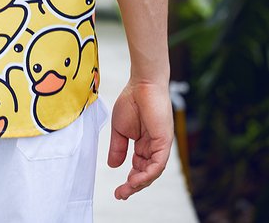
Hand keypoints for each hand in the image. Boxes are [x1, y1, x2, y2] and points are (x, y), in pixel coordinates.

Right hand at [107, 80, 173, 199]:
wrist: (142, 83)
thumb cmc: (131, 100)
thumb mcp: (119, 129)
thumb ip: (118, 147)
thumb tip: (113, 166)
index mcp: (144, 144)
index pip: (139, 167)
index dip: (130, 180)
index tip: (118, 190)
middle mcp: (154, 147)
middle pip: (146, 173)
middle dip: (133, 186)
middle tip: (121, 194)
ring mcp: (160, 145)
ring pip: (152, 172)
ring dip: (140, 183)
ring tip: (127, 188)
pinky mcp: (165, 141)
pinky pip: (158, 164)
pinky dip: (148, 174)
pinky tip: (136, 179)